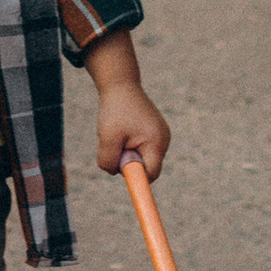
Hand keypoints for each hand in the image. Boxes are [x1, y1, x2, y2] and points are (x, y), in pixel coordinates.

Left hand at [86, 28, 170, 179]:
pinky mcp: (155, 132)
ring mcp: (161, 135)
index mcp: (156, 141)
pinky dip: (129, 145)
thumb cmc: (114, 110)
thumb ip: (109, 161)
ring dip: (127, 152)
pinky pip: (141, 149)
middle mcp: (164, 139)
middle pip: (146, 167)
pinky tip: (124, 129)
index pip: (151, 174)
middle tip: (115, 144)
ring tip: (119, 132)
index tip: (130, 186)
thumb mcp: (107, 138)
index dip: (138, 181)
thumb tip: (115, 172)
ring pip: (142, 158)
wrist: (120, 84)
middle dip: (128, 162)